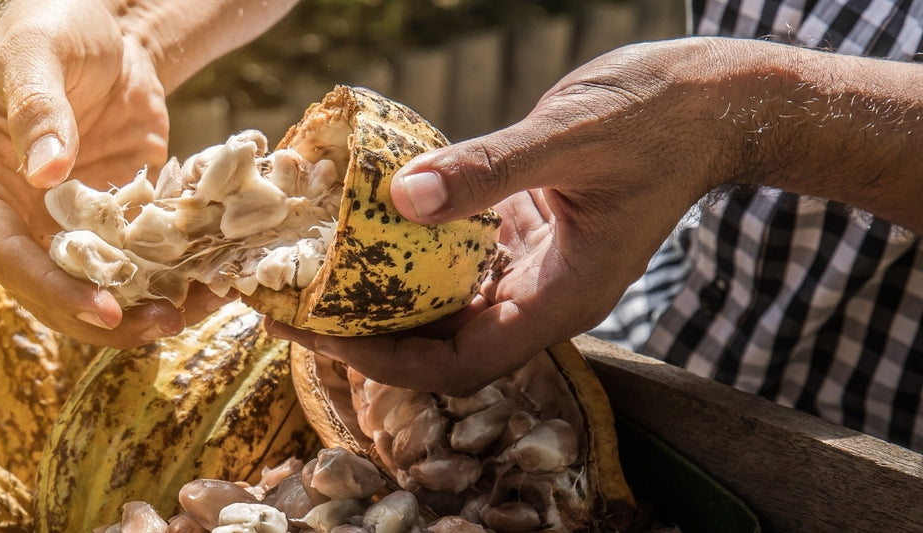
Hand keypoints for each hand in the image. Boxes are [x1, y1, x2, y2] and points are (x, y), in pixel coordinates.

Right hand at [0, 1, 201, 346]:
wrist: (100, 29)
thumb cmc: (49, 26)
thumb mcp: (36, 53)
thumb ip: (37, 108)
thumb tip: (45, 173)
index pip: (4, 254)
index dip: (54, 289)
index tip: (106, 309)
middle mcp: (4, 219)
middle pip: (46, 291)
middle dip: (104, 316)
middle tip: (165, 322)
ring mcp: (54, 228)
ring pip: (89, 291)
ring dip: (140, 310)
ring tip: (195, 310)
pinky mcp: (103, 226)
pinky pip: (130, 266)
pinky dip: (167, 281)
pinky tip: (209, 285)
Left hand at [268, 38, 757, 394]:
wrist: (711, 101)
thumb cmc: (657, 120)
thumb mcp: (569, 137)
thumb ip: (489, 169)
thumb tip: (403, 197)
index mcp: (560, 301)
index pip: (457, 365)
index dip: (383, 362)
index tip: (318, 335)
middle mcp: (539, 298)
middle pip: (437, 347)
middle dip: (362, 335)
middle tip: (287, 304)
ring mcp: (529, 269)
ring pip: (440, 307)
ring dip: (377, 297)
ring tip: (306, 272)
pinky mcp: (519, 234)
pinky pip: (451, 261)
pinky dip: (403, 252)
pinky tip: (356, 229)